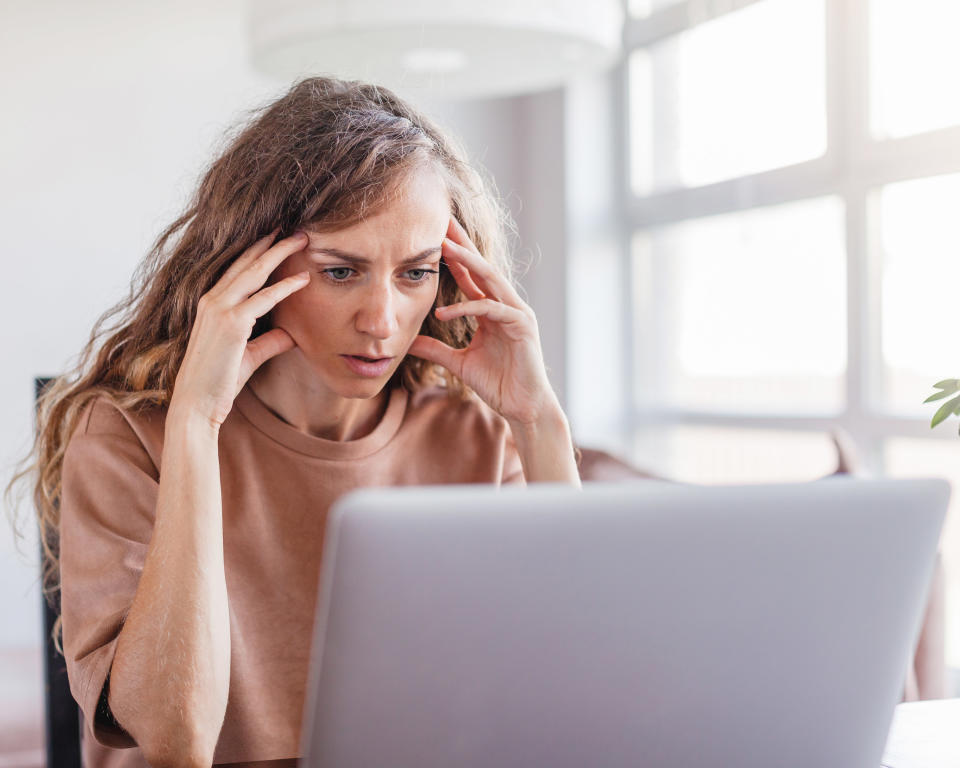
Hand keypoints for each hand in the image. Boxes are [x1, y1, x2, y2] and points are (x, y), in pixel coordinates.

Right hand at [170, 231, 309, 427]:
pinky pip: (264, 298)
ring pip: (255, 272)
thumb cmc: (217, 383)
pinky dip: (285, 287)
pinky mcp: (230, 324)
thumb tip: (292, 334)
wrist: (196, 405)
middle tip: (296, 228)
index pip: (238, 269)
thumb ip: (269, 342)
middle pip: (247, 262)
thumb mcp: (248, 356)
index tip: (278, 237)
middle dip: (272, 242)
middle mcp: (212, 300)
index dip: (259, 251)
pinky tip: (303, 277)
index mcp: (211, 304)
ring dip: (280, 252)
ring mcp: (219, 310)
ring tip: (302, 238)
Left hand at [408, 217, 558, 426]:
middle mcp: (506, 305)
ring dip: (468, 262)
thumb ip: (436, 350)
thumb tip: (409, 343)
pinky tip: (445, 312)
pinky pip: (492, 309)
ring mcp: (516, 313)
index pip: (471, 275)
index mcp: (492, 310)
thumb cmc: (497, 384)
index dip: (454, 255)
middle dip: (462, 244)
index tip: (434, 235)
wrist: (522, 407)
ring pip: (490, 279)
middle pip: (482, 267)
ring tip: (444, 248)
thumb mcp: (458, 363)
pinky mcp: (522, 326)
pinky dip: (468, 308)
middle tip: (442, 222)